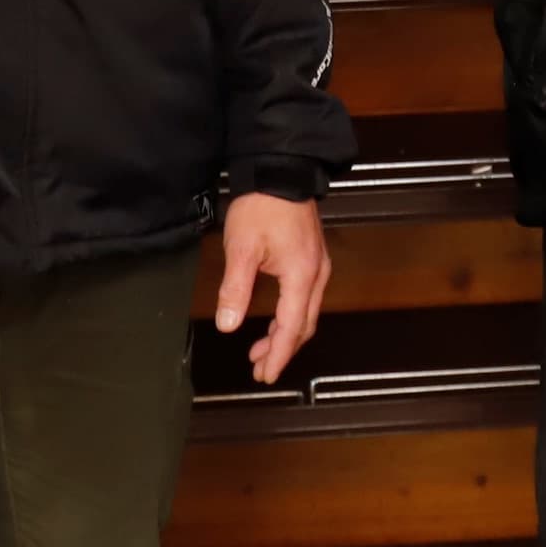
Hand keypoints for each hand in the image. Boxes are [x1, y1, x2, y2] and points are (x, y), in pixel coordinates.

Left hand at [215, 188, 333, 384]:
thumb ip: (236, 289)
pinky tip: (274, 319)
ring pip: (306, 313)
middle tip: (261, 369)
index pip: (291, 327)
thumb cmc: (263, 206)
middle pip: (304, 325)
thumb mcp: (242, 248)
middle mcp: (316, 274)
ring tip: (261, 350)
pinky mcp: (312, 257)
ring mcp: (317, 265)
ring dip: (286, 334)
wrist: (281, 170)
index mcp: (301, 275)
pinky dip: (290, 316)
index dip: (278, 355)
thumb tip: (228, 324)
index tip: (266, 375)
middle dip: (282, 350)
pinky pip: (306, 298)